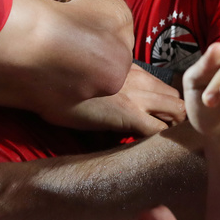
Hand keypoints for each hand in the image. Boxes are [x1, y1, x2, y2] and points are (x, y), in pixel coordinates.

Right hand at [41, 64, 185, 136]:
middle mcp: (139, 79)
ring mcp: (137, 96)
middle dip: (174, 117)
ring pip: (177, 112)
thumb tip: (107, 105)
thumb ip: (106, 83)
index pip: (163, 88)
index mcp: (129, 68)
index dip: (163, 106)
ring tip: (155, 143)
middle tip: (159, 134)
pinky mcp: (129, 115)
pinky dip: (160, 141)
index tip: (155, 120)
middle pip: (176, 98)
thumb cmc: (56, 79)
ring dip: (170, 127)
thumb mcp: (91, 75)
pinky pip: (159, 131)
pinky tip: (147, 150)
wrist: (42, 72)